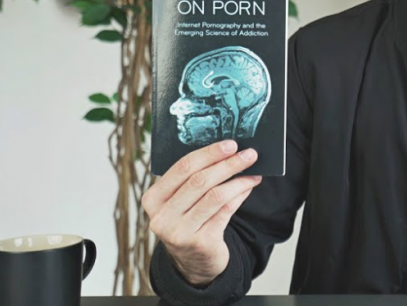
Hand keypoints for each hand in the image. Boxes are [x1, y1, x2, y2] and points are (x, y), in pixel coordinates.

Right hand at [141, 140, 261, 285]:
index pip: (182, 168)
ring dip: (239, 180)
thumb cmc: (189, 221)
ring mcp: (180, 232)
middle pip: (199, 181)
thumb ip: (192, 179)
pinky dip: (240, 195)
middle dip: (227, 164)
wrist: (194, 262)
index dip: (208, 154)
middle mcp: (162, 217)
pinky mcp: (201, 243)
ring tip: (254, 171)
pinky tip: (248, 187)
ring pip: (215, 196)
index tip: (230, 144)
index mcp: (153, 199)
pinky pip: (226, 211)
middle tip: (249, 154)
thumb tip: (226, 151)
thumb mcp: (181, 202)